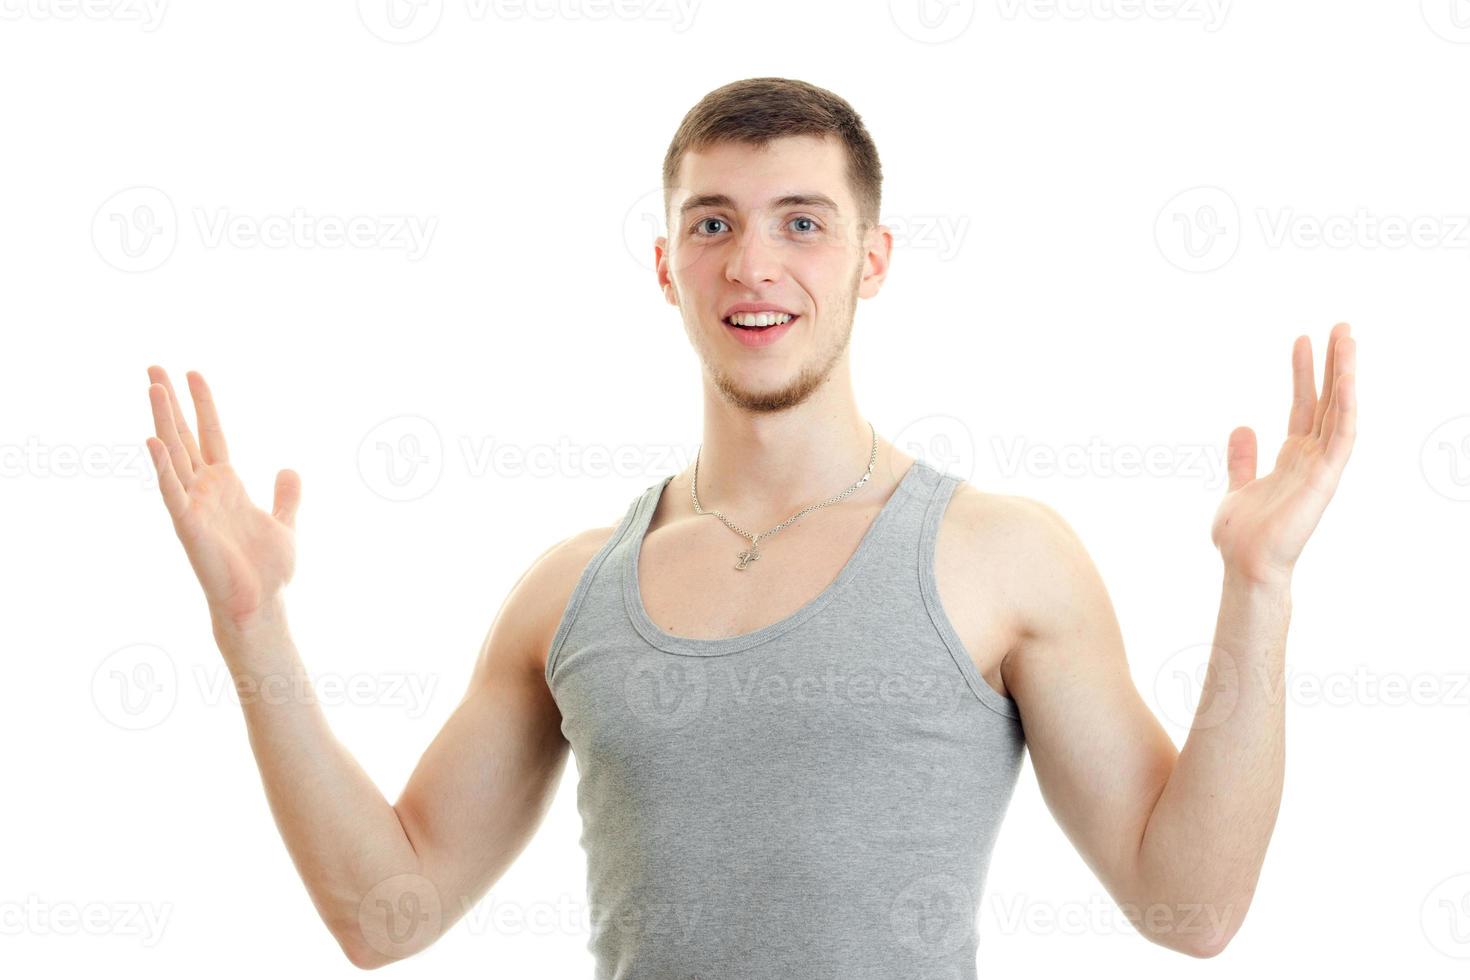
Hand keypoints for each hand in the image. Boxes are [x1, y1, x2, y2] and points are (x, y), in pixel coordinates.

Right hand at [145, 367, 300, 630]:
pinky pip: (171, 491)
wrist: (261, 603)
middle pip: (183, 436)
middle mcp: (205, 489)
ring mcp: (193, 504)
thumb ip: (285, 496)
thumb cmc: (268, 570)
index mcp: (226, 485)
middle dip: (170, 402)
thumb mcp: (284, 523)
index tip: (192, 374)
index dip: (203, 405)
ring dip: (162, 421)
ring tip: (152, 386)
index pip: (211, 435)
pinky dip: (162, 467)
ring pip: (173, 454)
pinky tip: (152, 441)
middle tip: (154, 366)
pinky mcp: (188, 524)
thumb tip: (289, 470)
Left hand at [1211, 323, 1356, 586]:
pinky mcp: (1327, 477)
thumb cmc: (1242, 536)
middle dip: (1334, 364)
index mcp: (1292, 458)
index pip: (1304, 406)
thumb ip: (1242, 458)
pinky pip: (1343, 435)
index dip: (1304, 374)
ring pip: (1341, 410)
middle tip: (1340, 326)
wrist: (1245, 565)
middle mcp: (1312, 458)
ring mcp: (1322, 466)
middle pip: (1328, 401)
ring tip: (1347, 336)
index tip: (1302, 340)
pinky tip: (1347, 376)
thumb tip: (1242, 426)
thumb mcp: (1237, 486)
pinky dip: (1348, 406)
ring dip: (1345, 373)